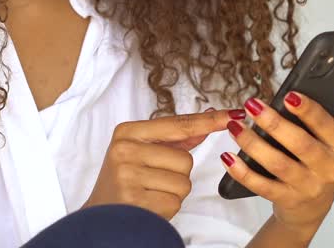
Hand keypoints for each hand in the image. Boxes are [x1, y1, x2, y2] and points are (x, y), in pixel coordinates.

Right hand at [83, 108, 243, 219]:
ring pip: (184, 181)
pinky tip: (148, 205)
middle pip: (185, 159)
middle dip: (177, 174)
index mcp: (127, 132)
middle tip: (152, 181)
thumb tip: (207, 120)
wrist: (100, 218)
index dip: (208, 121)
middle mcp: (125, 149)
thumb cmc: (124, 183)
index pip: (178, 124)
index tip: (233, 115)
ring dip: (173, 192)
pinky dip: (168, 207)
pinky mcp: (135, 199)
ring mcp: (129, 174)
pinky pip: (175, 201)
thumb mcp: (140, 153)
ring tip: (150, 193)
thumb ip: (172, 138)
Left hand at [219, 88, 333, 241]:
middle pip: (300, 144)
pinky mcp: (287, 200)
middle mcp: (328, 167)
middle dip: (274, 123)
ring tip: (235, 127)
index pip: (326, 124)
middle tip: (252, 105)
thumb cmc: (319, 163)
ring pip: (278, 164)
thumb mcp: (332, 138)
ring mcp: (308, 186)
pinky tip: (228, 157)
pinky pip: (262, 186)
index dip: (308, 110)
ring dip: (253, 144)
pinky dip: (243, 172)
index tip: (288, 95)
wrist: (312, 206)